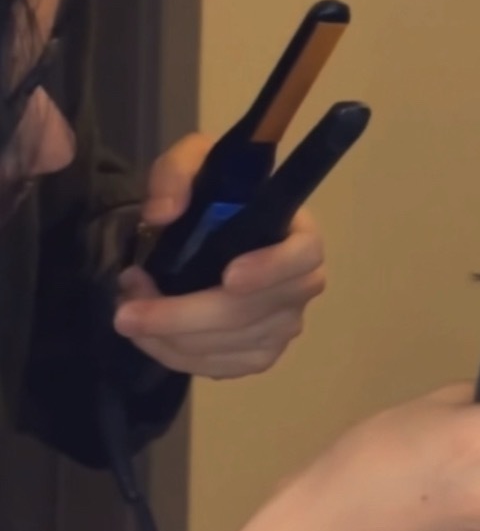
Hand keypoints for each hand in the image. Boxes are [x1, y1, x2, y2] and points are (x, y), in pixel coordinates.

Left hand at [112, 133, 326, 378]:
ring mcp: (285, 325)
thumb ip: (176, 174)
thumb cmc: (215, 195)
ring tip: (128, 312)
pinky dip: (181, 358)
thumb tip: (161, 215)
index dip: (271, 269)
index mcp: (300, 236)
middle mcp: (302, 286)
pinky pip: (224, 368)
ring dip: (172, 337)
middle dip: (185, 317)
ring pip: (233, 346)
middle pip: (252, 313)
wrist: (215, 230)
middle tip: (126, 313)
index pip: (303, 257)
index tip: (228, 276)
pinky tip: (151, 339)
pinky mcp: (263, 353)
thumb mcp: (194, 162)